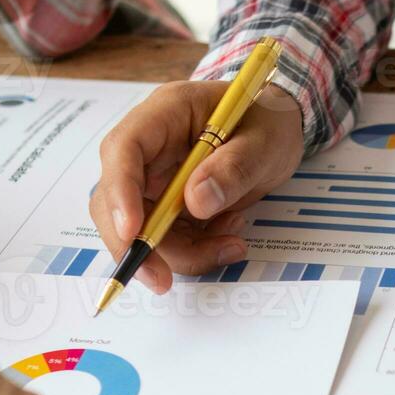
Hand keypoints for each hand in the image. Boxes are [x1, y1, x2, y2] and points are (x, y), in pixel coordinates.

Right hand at [92, 80, 303, 293]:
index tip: (133, 232)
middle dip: (136, 243)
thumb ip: (234, 168)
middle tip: (161, 280)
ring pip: (141, 229)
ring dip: (181, 252)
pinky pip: (168, 239)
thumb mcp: (265, 140)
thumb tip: (197, 204)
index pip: (123, 149)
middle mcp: (149, 148)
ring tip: (232, 244)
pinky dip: (196, 250)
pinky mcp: (168, 205)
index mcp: (165, 114)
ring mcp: (155, 179)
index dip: (121, 192)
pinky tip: (229, 236)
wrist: (278, 128)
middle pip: (115, 198)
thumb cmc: (268, 121)